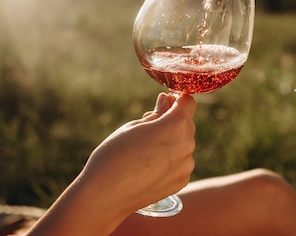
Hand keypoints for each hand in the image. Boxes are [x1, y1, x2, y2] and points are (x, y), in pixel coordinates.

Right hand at [27, 92, 196, 235]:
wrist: (106, 196)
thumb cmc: (115, 155)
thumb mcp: (134, 126)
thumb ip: (157, 113)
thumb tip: (166, 101)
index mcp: (175, 126)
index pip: (189, 102)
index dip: (178, 99)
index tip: (166, 101)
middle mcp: (187, 145)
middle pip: (187, 123)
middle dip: (172, 120)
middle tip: (149, 123)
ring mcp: (186, 165)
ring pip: (184, 143)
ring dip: (172, 140)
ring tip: (145, 147)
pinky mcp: (182, 181)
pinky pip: (181, 162)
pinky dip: (171, 158)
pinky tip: (150, 164)